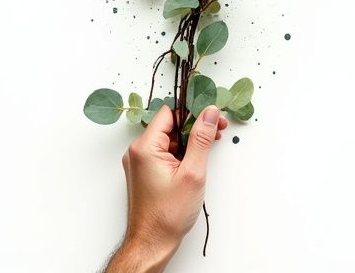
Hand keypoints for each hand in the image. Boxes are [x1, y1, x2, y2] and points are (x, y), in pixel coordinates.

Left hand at [106, 105, 228, 272]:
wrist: (152, 242)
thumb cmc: (167, 214)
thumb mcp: (192, 173)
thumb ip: (201, 139)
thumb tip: (209, 113)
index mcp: (145, 148)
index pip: (169, 114)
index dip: (192, 112)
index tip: (212, 117)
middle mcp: (138, 152)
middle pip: (169, 125)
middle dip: (194, 126)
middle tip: (216, 131)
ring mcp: (140, 162)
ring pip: (168, 138)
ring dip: (189, 140)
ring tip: (209, 147)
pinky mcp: (146, 171)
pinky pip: (165, 152)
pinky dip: (182, 152)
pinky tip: (196, 160)